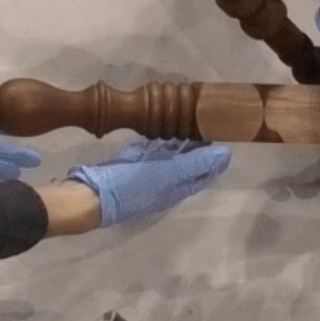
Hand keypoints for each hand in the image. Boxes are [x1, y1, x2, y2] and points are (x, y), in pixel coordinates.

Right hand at [69, 139, 233, 225]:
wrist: (91, 195)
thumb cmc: (132, 186)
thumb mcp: (169, 174)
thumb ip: (197, 163)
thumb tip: (226, 154)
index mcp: (176, 187)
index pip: (204, 174)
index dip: (216, 160)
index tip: (228, 142)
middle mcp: (164, 182)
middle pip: (188, 164)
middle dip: (200, 148)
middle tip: (211, 127)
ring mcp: (145, 172)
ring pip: (169, 156)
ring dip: (182, 142)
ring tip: (193, 124)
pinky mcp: (129, 163)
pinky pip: (149, 150)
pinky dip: (159, 140)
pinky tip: (163, 129)